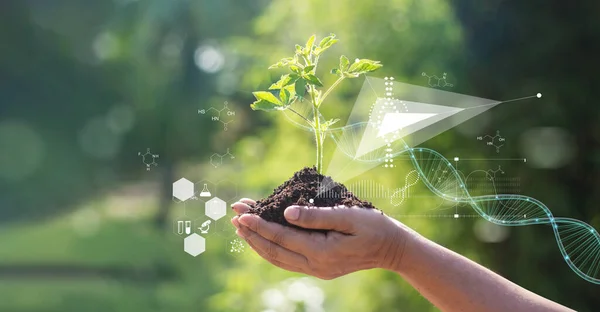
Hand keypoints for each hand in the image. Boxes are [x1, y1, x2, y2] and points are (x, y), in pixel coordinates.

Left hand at [230, 198, 408, 279]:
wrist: (392, 249)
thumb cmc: (373, 227)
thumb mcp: (347, 216)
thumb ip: (316, 216)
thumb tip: (286, 214)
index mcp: (321, 251)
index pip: (281, 237)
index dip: (259, 225)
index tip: (241, 212)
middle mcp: (315, 265)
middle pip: (274, 250)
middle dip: (251, 233)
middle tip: (233, 216)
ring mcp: (316, 269)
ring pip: (278, 259)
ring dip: (257, 243)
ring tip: (241, 228)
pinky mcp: (319, 268)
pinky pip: (287, 261)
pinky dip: (271, 250)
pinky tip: (263, 240)